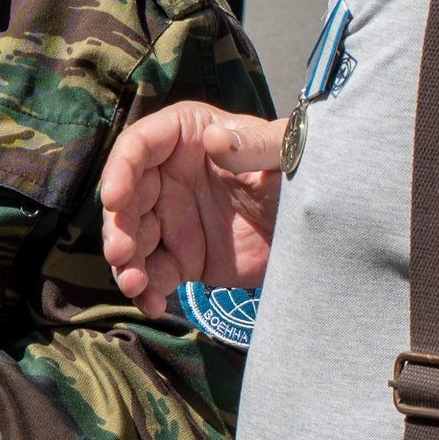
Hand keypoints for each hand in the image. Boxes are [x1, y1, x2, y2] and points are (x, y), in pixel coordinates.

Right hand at [97, 101, 283, 314]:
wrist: (323, 228)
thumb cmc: (304, 171)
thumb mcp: (285, 152)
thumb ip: (253, 144)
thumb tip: (215, 139)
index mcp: (185, 137)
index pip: (139, 146)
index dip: (120, 170)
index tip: (114, 198)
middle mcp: (168, 176)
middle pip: (126, 198)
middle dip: (118, 227)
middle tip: (122, 253)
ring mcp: (173, 219)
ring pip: (133, 240)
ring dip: (126, 263)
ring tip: (135, 285)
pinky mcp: (183, 258)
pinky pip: (154, 273)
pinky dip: (146, 290)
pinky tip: (150, 303)